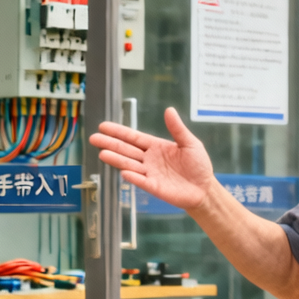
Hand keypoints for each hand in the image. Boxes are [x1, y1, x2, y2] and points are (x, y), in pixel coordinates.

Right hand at [89, 107, 216, 210]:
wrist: (204, 188)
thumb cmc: (198, 165)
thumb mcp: (190, 143)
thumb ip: (177, 129)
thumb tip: (169, 110)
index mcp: (155, 147)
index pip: (133, 138)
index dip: (119, 132)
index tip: (104, 126)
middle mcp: (149, 160)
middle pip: (126, 150)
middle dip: (110, 144)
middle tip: (93, 138)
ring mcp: (150, 174)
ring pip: (129, 164)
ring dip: (116, 159)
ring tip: (102, 154)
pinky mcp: (154, 187)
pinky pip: (141, 181)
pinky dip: (133, 177)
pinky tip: (123, 172)